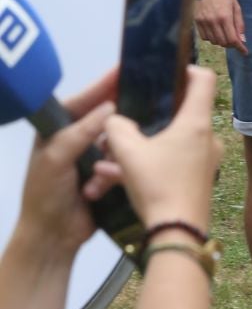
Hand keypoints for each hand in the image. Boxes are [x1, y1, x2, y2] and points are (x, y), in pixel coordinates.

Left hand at [18, 71, 123, 259]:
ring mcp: (92, 157)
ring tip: (127, 147)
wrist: (52, 238)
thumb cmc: (46, 194)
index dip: (102, 85)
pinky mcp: (107, 175)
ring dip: (118, 148)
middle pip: (104, 117)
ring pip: (117, 139)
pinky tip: (119, 174)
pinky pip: (122, 162)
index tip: (125, 70)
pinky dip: (120, 169)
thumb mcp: (56, 158)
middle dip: (119, 115)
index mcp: (57, 130)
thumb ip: (81, 131)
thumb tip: (110, 106)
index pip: (82, 100)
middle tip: (147, 100)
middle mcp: (75, 139)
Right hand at [105, 66, 221, 234]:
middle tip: (125, 121)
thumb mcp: (129, 152)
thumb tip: (114, 120)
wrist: (177, 235)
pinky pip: (170, 163)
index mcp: (197, 121)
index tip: (165, 72)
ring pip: (169, 143)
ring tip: (107, 161)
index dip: (187, 69)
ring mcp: (205, 160)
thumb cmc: (158, 185)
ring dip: (139, 148)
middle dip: (149, 118)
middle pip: (181, 112)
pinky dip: (146, 166)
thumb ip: (117, 128)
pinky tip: (113, 179)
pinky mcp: (197, 180)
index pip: (204, 79)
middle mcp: (207, 137)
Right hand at [191, 0, 246, 53]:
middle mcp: (213, 22)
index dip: (239, 47)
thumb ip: (239, 23)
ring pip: (213, 41)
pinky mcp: (196, 22)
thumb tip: (242, 39)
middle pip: (223, 43)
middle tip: (234, 39)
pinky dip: (211, 37)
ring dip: (221, 40)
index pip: (232, 39)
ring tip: (224, 32)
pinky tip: (215, 30)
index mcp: (225, 17)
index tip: (244, 52)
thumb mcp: (236, 6)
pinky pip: (204, 37)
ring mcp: (203, 22)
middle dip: (231, 44)